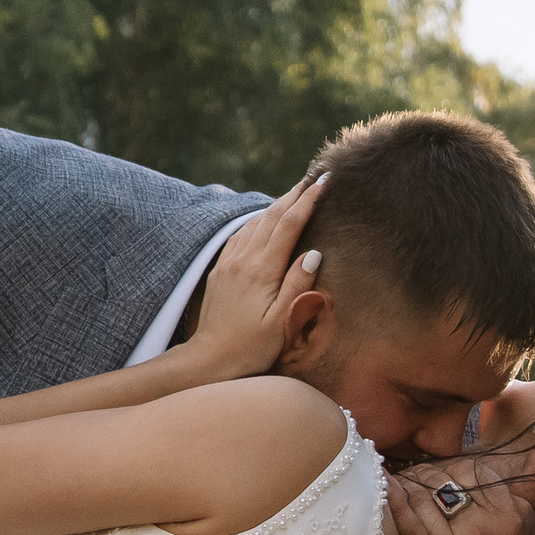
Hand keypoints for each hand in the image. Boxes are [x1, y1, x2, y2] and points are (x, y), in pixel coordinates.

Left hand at [169, 173, 327, 381]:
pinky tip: (264, 219)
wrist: (209, 358)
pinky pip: (241, 235)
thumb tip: (314, 252)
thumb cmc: (251, 347)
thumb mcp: (281, 322)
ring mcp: (229, 262)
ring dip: (276, 204)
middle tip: (314, 176)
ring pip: (255, 222)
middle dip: (294, 193)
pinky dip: (258, 221)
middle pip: (272, 216)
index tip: (325, 181)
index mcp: (261, 270)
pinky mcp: (221, 269)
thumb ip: (298, 285)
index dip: (308, 200)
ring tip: (295, 192)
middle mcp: (243, 259)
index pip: (290, 225)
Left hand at [385, 430, 534, 534]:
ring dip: (407, 488)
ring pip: (422, 496)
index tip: (444, 478)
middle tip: (419, 484)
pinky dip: (390, 499)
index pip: (474, 470)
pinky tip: (382, 485)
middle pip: (444, 479)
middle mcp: (485, 530)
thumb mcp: (534, 526)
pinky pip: (404, 522)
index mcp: (512, 516)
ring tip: (400, 489)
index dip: (454, 470)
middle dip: (428, 477)